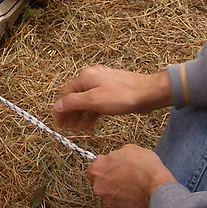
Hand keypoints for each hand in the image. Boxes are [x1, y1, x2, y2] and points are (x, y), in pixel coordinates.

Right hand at [52, 66, 171, 132]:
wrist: (149, 92)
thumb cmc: (122, 95)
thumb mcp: (94, 100)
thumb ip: (73, 103)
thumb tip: (57, 106)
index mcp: (84, 77)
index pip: (64, 94)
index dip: (60, 110)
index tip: (59, 124)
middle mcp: (91, 78)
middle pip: (74, 97)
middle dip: (70, 113)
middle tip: (69, 129)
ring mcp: (102, 84)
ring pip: (85, 101)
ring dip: (81, 115)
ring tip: (80, 130)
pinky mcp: (111, 92)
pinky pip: (96, 103)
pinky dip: (91, 113)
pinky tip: (91, 124)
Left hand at [88, 145, 175, 207]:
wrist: (160, 191)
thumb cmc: (146, 168)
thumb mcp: (131, 149)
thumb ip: (116, 155)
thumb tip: (116, 158)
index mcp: (98, 170)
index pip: (92, 170)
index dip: (103, 168)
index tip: (111, 167)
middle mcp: (100, 188)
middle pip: (100, 184)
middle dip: (110, 181)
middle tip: (125, 177)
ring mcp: (110, 203)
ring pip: (111, 197)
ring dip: (119, 193)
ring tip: (135, 187)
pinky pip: (122, 207)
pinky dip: (128, 204)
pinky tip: (138, 197)